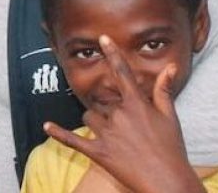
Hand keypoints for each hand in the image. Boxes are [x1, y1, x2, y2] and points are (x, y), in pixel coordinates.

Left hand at [43, 35, 204, 192]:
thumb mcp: (170, 116)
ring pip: (90, 117)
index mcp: (136, 104)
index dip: (113, 53)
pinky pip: (73, 140)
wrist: (166, 179)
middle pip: (103, 101)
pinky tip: (47, 126)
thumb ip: (163, 90)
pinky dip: (58, 134)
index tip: (103, 38)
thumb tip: (170, 66)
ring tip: (113, 136)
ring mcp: (107, 133)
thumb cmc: (171, 148)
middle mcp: (119, 115)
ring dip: (96, 121)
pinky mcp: (98, 151)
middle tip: (126, 127)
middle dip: (110, 109)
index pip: (122, 73)